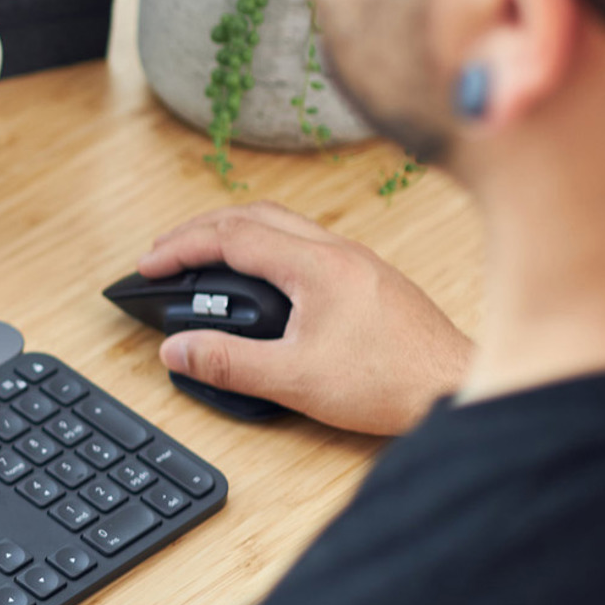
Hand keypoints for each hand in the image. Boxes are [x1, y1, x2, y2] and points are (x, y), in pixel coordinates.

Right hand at [138, 202, 473, 436]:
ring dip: (236, 233)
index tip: (150, 263)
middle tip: (165, 251)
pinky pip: (308, 244)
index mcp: (316, 265)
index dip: (182, 247)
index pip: (233, 236)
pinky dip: (269, 248)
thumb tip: (177, 348)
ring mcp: (358, 263)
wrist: (454, 387)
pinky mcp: (371, 281)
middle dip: (201, 229)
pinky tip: (264, 278)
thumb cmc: (391, 382)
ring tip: (203, 256)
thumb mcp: (294, 379)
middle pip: (255, 216)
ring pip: (284, 226)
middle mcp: (339, 252)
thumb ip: (228, 362)